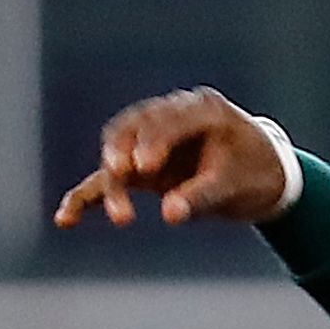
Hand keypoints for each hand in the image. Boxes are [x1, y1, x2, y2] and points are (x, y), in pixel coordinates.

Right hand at [54, 86, 293, 232]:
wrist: (264, 174)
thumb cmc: (255, 173)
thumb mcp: (237, 185)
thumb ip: (203, 196)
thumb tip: (170, 215)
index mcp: (201, 109)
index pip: (166, 120)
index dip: (151, 141)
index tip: (143, 168)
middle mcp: (169, 118)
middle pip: (131, 129)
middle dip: (122, 153)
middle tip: (123, 175)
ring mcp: (150, 142)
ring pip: (116, 152)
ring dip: (111, 181)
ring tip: (122, 217)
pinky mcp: (139, 169)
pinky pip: (106, 179)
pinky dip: (86, 198)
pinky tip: (65, 220)